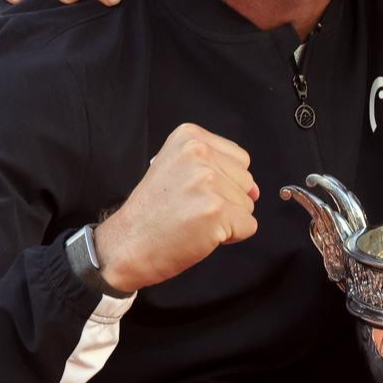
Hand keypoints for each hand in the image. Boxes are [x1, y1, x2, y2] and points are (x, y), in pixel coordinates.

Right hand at [93, 124, 259, 291]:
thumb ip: (218, 170)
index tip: (193, 192)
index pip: (239, 159)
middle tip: (190, 209)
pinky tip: (201, 234)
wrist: (127, 244)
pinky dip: (230, 236)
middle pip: (246, 181)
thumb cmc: (150, 213)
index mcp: (189, 137)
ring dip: (227, 219)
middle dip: (227, 200)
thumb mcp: (177, 169)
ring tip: (193, 220)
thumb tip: (256, 190)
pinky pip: (248, 226)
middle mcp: (198, 153)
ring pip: (248, 205)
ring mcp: (208, 181)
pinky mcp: (216, 210)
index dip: (223, 182)